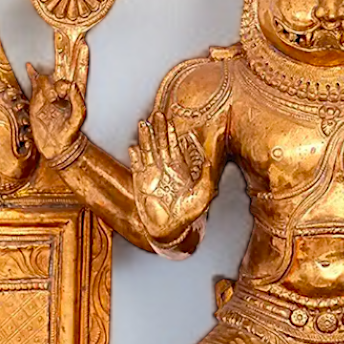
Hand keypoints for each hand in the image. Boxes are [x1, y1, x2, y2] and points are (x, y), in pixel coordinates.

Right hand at [26, 40, 87, 164]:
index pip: (79, 72)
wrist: (56, 146)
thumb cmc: (70, 134)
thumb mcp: (78, 117)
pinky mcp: (38, 99)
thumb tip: (71, 84)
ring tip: (52, 100)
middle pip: (64, 67)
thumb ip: (77, 100)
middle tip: (64, 36)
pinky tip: (30, 66)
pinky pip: (35, 83)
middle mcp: (63, 91)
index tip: (82, 45)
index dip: (81, 59)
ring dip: (49, 86)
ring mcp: (50, 94)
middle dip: (65, 52)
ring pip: (49, 78)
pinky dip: (32, 75)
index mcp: (76, 94)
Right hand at [129, 114, 209, 241]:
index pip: (176, 146)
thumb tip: (210, 162)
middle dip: (159, 129)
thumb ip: (207, 179)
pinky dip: (135, 158)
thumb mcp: (204, 196)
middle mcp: (166, 169)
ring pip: (148, 151)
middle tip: (157, 113)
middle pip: (161, 144)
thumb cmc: (188, 214)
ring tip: (143, 124)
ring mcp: (152, 175)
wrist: (171, 229)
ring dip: (146, 138)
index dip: (173, 133)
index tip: (171, 120)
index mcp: (180, 169)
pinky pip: (137, 167)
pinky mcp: (141, 184)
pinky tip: (133, 147)